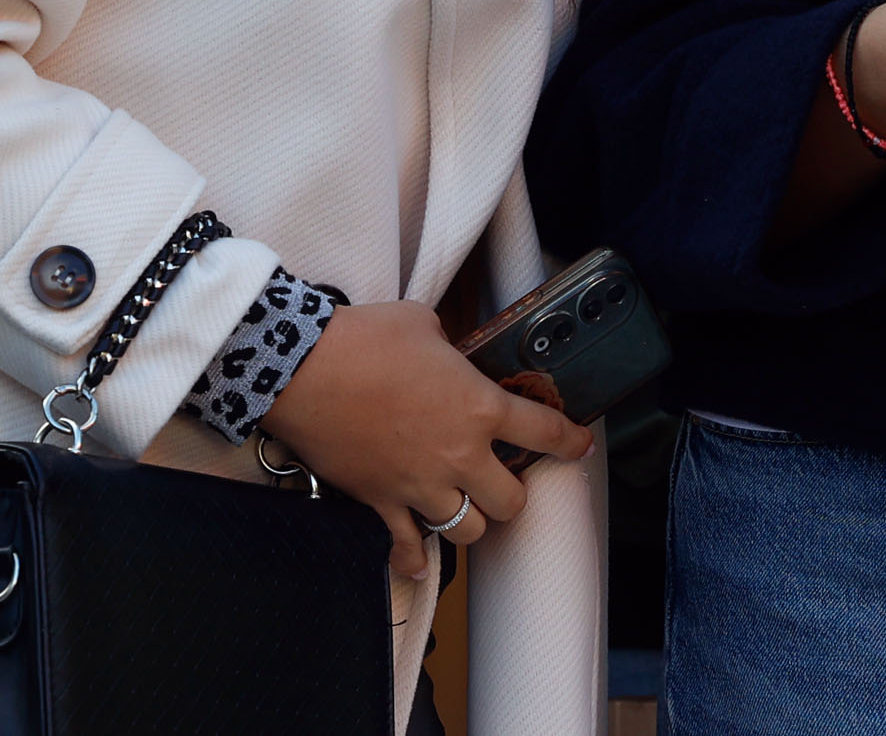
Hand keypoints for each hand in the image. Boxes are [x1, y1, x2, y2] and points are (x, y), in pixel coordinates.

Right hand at [260, 301, 590, 579]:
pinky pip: (406, 547)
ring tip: (461, 506)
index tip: (581, 445)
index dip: (570, 441)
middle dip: (512, 492)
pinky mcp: (380, 503)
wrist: (304, 369)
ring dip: (470, 521)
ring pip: (468, 532)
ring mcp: (420, 486)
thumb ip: (448, 348)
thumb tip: (445, 353)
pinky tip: (418, 560)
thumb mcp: (424, 326)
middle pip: (512, 502)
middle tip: (501, 478)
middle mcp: (459, 455)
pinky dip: (413, 558)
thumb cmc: (366, 338)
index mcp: (479, 407)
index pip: (544, 431)